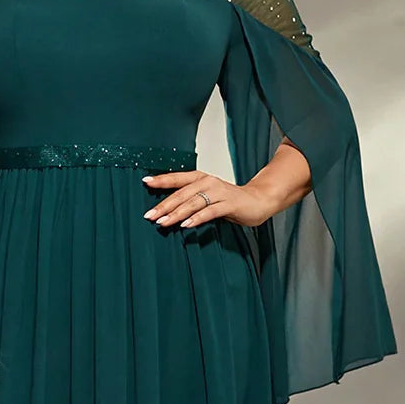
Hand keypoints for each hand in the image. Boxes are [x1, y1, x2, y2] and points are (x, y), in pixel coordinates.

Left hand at [141, 171, 275, 229]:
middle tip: (150, 215)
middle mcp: (209, 182)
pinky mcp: (229, 204)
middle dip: (164, 205)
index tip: (145, 182)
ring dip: (177, 213)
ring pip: (194, 202)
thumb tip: (165, 211)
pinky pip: (210, 211)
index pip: (177, 178)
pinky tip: (186, 225)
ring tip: (163, 222)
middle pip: (182, 193)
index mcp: (201, 178)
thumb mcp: (207, 197)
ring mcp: (219, 192)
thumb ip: (190, 200)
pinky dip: (197, 218)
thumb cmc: (229, 201)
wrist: (258, 201)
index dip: (162, 180)